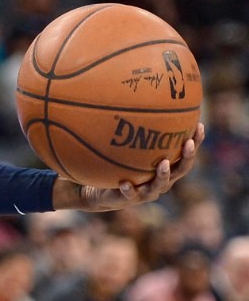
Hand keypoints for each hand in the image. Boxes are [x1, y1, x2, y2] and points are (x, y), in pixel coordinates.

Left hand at [53, 124, 204, 211]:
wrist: (101, 193)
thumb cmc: (118, 167)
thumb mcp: (126, 149)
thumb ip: (132, 132)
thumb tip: (131, 100)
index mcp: (165, 168)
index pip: (185, 154)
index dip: (195, 141)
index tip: (199, 125)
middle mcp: (161, 181)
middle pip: (180, 170)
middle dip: (186, 157)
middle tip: (188, 143)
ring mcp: (146, 192)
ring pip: (159, 185)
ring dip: (162, 175)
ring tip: (162, 163)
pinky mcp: (128, 200)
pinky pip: (129, 195)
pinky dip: (129, 189)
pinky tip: (124, 183)